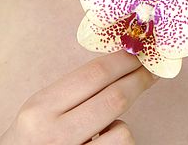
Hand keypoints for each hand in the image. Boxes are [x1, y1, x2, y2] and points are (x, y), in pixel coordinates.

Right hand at [0, 49, 158, 143]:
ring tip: (108, 121)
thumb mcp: (42, 108)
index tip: (142, 51)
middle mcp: (54, 133)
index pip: (95, 73)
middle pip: (115, 97)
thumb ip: (75, 89)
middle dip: (140, 80)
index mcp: (41, 107)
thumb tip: (123, 63)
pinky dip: (116, 140)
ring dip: (123, 120)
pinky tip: (100, 141)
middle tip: (153, 70)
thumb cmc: (34, 136)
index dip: (125, 60)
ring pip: (122, 131)